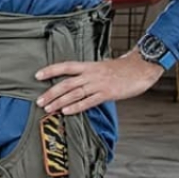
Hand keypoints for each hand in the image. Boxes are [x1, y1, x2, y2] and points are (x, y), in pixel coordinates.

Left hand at [34, 50, 165, 114]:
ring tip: (49, 108)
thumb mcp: (101, 67)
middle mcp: (91, 74)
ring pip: (74, 94)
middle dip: (51, 93)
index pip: (65, 66)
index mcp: (88, 66)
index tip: (37, 75)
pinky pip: (89, 102)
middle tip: (39, 101)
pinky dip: (77, 107)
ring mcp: (99, 84)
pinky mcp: (107, 94)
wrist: (140, 68)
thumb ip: (88, 74)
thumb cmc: (122, 69)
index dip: (50, 70)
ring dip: (60, 102)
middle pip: (66, 83)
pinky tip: (67, 112)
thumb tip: (76, 82)